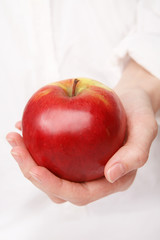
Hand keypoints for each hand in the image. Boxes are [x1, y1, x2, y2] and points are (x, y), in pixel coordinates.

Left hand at [6, 60, 159, 205]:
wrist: (131, 99)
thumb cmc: (140, 112)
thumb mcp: (146, 128)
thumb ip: (135, 154)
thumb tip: (111, 175)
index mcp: (112, 178)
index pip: (81, 194)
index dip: (55, 187)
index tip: (34, 169)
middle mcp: (94, 175)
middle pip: (59, 187)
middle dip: (33, 173)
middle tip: (15, 148)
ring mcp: (82, 163)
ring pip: (50, 171)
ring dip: (28, 158)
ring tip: (14, 137)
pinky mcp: (73, 149)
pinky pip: (51, 151)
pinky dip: (34, 143)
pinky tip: (23, 127)